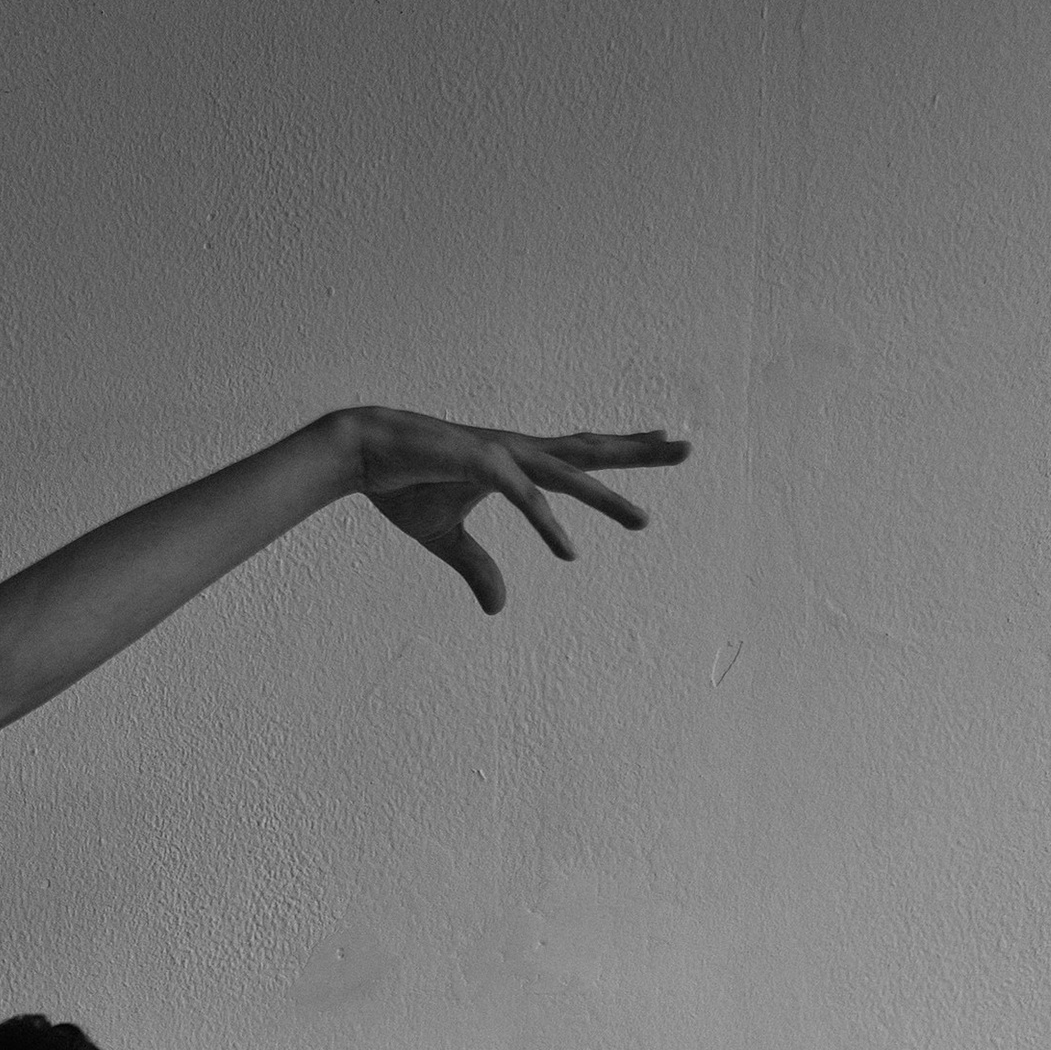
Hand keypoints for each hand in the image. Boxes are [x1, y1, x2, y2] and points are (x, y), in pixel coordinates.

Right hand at [339, 406, 689, 613]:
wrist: (362, 452)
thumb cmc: (402, 484)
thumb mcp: (443, 539)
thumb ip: (477, 568)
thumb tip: (500, 608)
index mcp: (516, 462)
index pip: (579, 454)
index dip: (620, 449)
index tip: (659, 441)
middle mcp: (519, 452)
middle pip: (590, 451)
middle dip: (639, 453)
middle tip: (688, 449)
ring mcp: (503, 455)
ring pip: (568, 476)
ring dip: (607, 498)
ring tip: (644, 520)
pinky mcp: (480, 465)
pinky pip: (523, 499)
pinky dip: (548, 523)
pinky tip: (569, 551)